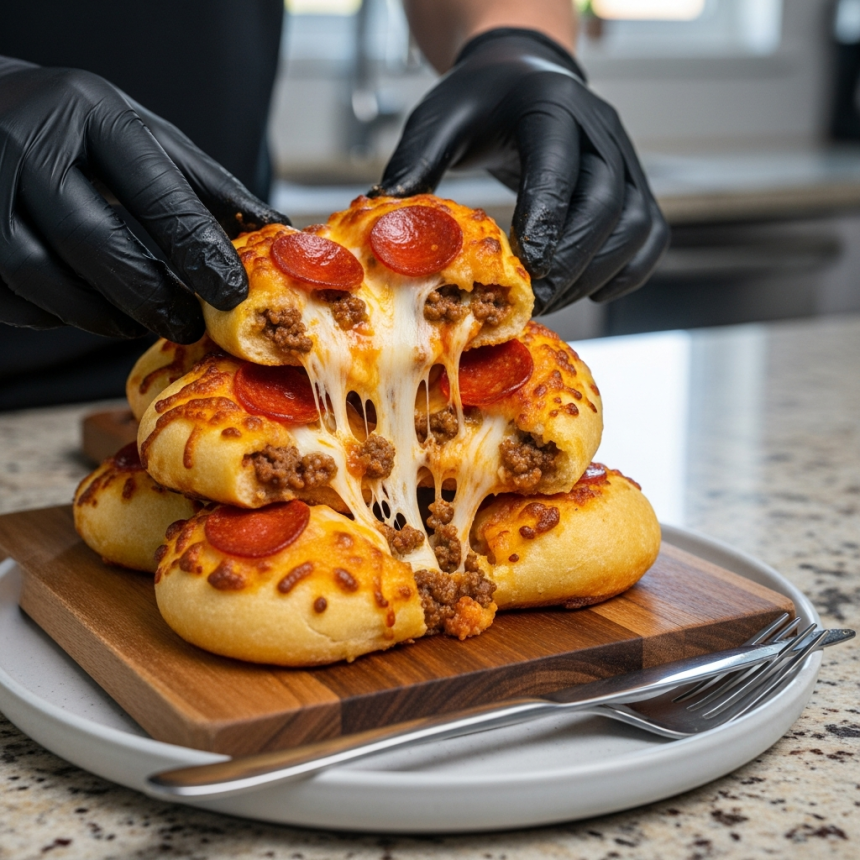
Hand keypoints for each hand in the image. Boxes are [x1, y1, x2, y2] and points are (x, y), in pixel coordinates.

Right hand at [0, 57, 287, 341]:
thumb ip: (205, 186)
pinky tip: (88, 308)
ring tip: (139, 321)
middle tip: (186, 325)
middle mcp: (25, 141)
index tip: (232, 293)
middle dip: (149, 296)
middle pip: (93, 243)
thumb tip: (273, 230)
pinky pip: (10, 293)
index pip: (155, 193)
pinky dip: (56, 313)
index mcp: (87, 110)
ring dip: (101, 313)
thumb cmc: (80, 127)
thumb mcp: (145, 137)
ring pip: (42, 277)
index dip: (198, 252)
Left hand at [373, 29, 668, 313]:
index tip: (523, 267)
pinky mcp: (635, 185)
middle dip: (568, 263)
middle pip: (605, 206)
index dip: (546, 221)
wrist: (522, 79)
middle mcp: (599, 131)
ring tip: (554, 300)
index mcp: (550, 108)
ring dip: (596, 273)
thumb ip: (416, 162)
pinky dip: (628, 270)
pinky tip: (591, 289)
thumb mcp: (440, 119)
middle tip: (532, 301)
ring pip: (635, 225)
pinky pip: (650, 234)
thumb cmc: (478, 102)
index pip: (558, 168)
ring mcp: (625, 158)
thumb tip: (382, 212)